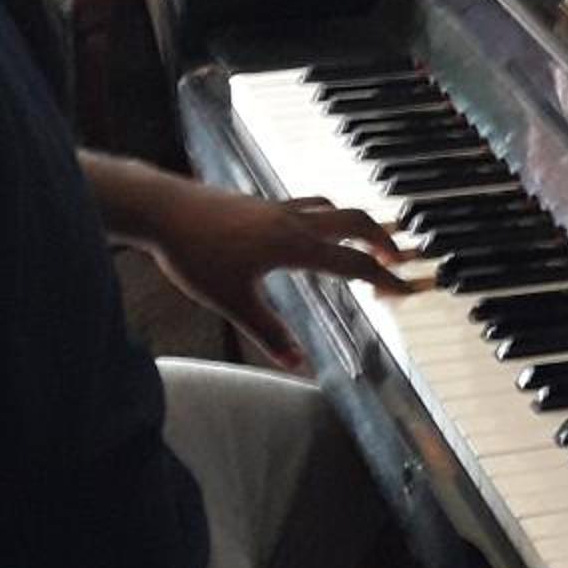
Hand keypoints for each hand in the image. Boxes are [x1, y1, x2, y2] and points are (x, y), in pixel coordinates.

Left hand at [144, 180, 407, 367]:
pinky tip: (312, 227)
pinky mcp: (259, 203)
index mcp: (294, 246)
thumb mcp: (233, 303)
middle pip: (355, 221)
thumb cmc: (194, 254)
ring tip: (363, 240)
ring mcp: (276, 207)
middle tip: (397, 259)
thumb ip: (269, 334)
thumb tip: (297, 364)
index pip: (353, 263)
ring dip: (355, 223)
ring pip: (331, 207)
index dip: (385, 278)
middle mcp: (292, 221)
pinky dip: (324, 214)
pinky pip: (306, 203)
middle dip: (382, 240)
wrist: (161, 209)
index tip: (406, 289)